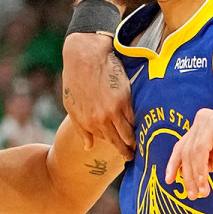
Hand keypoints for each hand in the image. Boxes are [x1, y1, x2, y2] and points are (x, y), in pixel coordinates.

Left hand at [62, 33, 134, 158]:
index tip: (121, 152)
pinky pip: (134, 116)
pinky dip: (137, 122)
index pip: (106, 142)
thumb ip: (81, 128)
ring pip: (129, 132)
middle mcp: (102, 119)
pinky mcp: (126, 98)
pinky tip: (141, 125)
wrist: (85, 57)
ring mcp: (115, 110)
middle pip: (120, 141)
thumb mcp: (71, 106)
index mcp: (88, 122)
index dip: (115, 147)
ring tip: (138, 144)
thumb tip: (88, 146)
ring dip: (135, 139)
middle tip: (133, 156)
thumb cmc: (75, 80)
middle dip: (127, 151)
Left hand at [164, 109, 212, 199]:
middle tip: (192, 195)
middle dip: (187, 176)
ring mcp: (206, 120)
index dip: (173, 165)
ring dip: (194, 176)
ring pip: (191, 153)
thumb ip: (199, 165)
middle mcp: (200, 121)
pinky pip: (201, 150)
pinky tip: (205, 183)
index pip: (181, 149)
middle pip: (184, 152)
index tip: (169, 182)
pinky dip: (200, 169)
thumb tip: (179, 174)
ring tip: (201, 193)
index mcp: (198, 129)